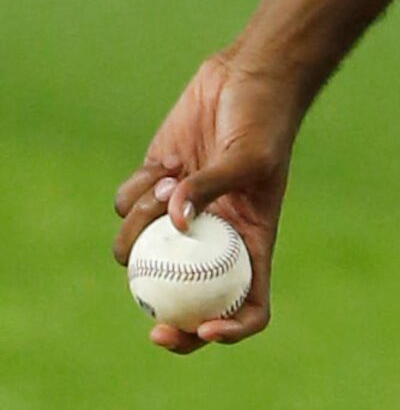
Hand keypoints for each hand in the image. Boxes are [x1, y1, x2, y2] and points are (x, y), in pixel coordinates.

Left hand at [111, 50, 304, 351]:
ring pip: (140, 250)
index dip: (230, 329)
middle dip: (168, 321)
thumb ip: (211, 189)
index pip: (249, 303)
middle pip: (185, 299)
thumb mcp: (249, 158)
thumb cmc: (263, 121)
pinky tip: (164, 161)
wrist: (243, 80)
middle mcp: (212, 239)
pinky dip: (135, 191)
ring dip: (142, 223)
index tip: (203, 329)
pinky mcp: (153, 189)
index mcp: (249, 243)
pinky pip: (126, 208)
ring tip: (168, 180)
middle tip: (153, 329)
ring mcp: (178, 216)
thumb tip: (176, 222)